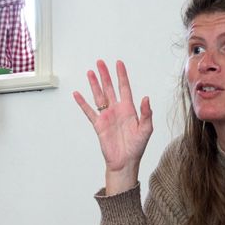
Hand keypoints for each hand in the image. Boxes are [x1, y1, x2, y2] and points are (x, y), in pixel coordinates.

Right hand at [72, 59, 152, 193]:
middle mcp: (117, 110)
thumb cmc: (137, 147)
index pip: (124, 87)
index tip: (118, 63)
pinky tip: (77, 94)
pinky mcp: (98, 125)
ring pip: (99, 96)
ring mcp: (106, 116)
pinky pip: (89, 111)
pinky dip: (82, 103)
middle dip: (105, 75)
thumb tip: (146, 98)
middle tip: (100, 62)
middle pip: (109, 88)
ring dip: (94, 84)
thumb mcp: (146, 130)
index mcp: (129, 109)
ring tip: (90, 72)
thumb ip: (146, 114)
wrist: (125, 162)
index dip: (122, 75)